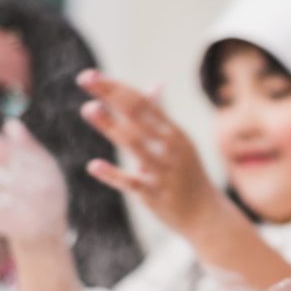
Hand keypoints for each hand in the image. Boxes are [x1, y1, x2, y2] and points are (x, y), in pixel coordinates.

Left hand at [76, 69, 221, 236]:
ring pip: (135, 145)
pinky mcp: (155, 196)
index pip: (142, 103)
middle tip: (84, 78)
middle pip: (138, 116)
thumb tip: (155, 84)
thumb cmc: (187, 174)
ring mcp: (164, 172)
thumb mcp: (179, 143)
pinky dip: (113, 175)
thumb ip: (162, 115)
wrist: (206, 215)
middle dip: (111, 96)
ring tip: (87, 108)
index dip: (116, 88)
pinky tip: (93, 166)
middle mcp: (171, 149)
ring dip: (111, 126)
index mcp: (174, 133)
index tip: (91, 76)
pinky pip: (133, 183)